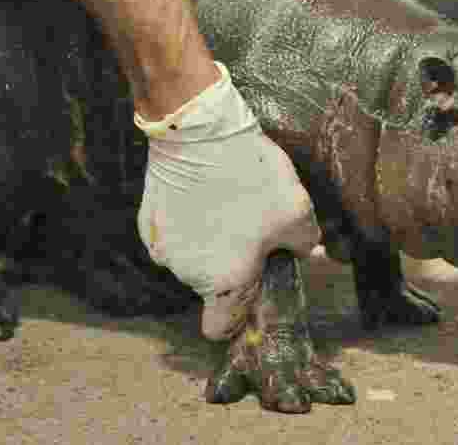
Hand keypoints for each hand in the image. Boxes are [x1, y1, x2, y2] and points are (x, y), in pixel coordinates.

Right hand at [135, 62, 319, 340]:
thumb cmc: (251, 176)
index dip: (239, 318)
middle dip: (233, 265)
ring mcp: (162, 248)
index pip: (221, 328)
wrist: (197, 130)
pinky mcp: (147, 223)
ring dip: (211, 243)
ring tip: (231, 203)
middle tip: (255, 229)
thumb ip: (305, 243)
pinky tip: (205, 193)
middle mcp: (188, 273)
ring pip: (192, 259)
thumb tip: (310, 254)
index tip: (255, 291)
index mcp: (225, 280)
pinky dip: (189, 223)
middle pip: (212, 286)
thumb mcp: (296, 210)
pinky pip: (174, 235)